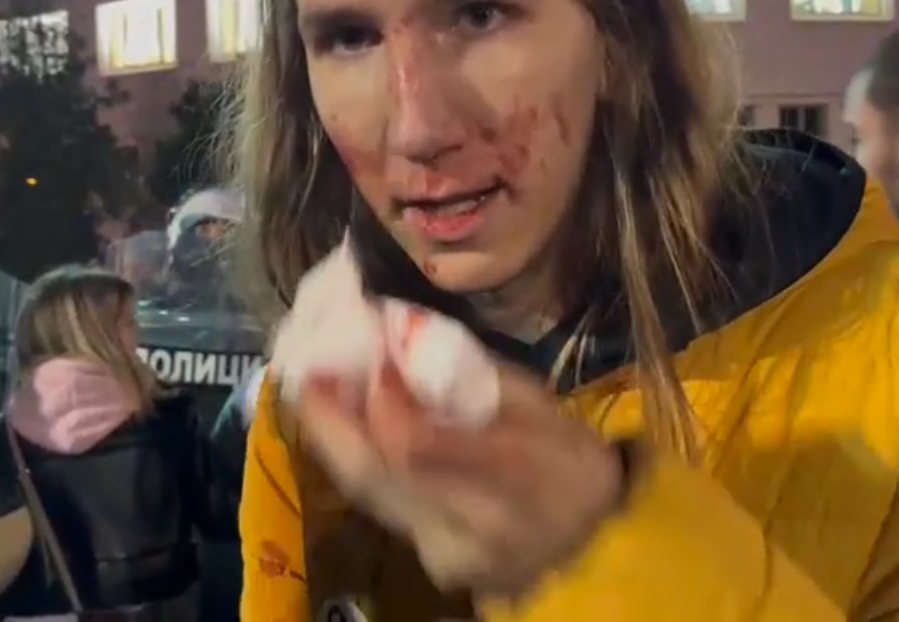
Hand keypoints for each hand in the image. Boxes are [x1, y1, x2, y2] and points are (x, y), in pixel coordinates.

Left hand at [296, 359, 625, 597]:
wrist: (595, 550)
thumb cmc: (575, 466)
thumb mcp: (549, 410)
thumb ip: (479, 376)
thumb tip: (406, 332)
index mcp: (523, 475)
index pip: (421, 444)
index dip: (381, 398)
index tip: (366, 350)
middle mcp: (478, 526)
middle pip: (376, 474)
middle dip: (329, 417)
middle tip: (303, 369)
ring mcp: (451, 554)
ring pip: (370, 492)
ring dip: (334, 436)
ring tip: (313, 388)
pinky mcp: (436, 566)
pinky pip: (384, 506)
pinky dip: (361, 462)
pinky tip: (349, 427)